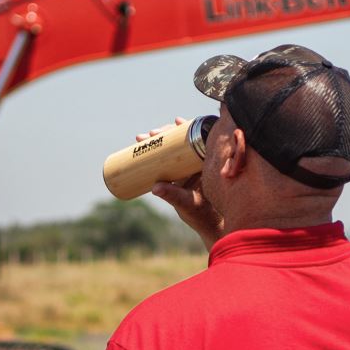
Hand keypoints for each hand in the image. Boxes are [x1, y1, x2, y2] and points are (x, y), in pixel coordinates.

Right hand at [136, 119, 224, 246]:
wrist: (207, 225)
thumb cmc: (203, 214)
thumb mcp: (187, 203)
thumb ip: (173, 195)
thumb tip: (155, 188)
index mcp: (207, 163)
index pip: (196, 139)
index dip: (184, 129)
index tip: (173, 123)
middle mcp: (198, 162)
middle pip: (181, 141)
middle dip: (165, 134)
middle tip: (150, 134)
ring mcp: (188, 168)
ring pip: (174, 149)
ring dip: (159, 141)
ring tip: (142, 138)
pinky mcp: (180, 175)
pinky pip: (170, 160)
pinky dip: (158, 153)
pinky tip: (148, 145)